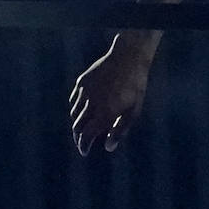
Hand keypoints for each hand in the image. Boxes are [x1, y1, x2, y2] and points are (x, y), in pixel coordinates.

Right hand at [69, 37, 152, 156]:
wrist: (128, 57)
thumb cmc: (135, 86)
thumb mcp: (133, 110)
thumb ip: (120, 130)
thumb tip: (108, 147)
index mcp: (104, 113)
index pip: (86, 136)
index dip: (84, 146)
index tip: (85, 152)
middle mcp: (90, 104)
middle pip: (77, 127)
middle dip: (79, 137)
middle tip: (83, 142)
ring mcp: (84, 92)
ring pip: (74, 114)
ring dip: (78, 123)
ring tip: (85, 126)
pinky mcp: (81, 81)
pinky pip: (73, 100)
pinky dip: (76, 108)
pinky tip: (83, 109)